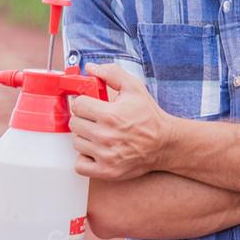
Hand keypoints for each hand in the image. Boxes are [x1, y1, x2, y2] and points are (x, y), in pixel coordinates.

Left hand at [68, 63, 174, 180]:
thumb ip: (112, 73)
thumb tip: (90, 68)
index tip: (91, 104)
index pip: (78, 105)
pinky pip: (80, 165)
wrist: (164, 143)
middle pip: (74, 123)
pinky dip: (84, 158)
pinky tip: (95, 150)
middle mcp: (105, 136)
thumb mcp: (134, 88)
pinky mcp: (106, 171)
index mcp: (110, 115)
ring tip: (98, 133)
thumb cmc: (149, 116)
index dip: (84, 102)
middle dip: (84, 118)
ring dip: (84, 137)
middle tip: (95, 118)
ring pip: (76, 142)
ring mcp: (105, 156)